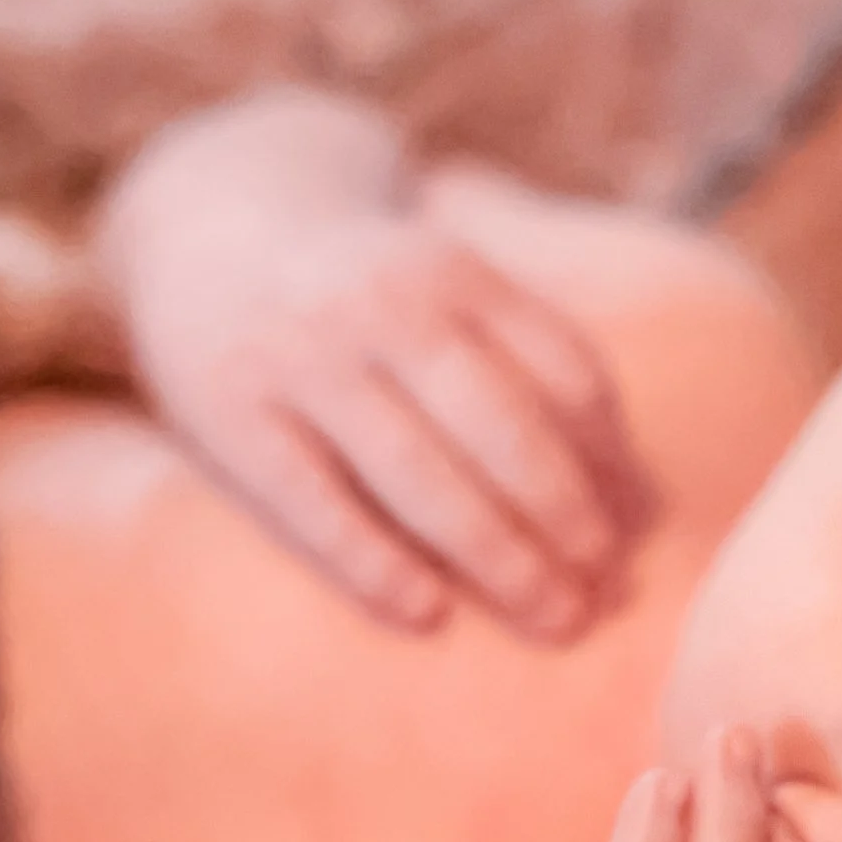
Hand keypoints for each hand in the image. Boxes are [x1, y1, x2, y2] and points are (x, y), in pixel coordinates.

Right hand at [136, 211, 650, 639]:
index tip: (637, 538)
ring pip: (417, 468)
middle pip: (499, 423)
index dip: (611, 459)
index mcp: (457, 271)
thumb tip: (638, 501)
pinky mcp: (228, 410)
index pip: (564, 368)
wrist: (204, 224)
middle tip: (604, 596)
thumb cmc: (366, 300)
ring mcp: (303, 355)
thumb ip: (534, 368)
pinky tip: (427, 614)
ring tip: (552, 617)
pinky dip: (374, 560)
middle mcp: (386, 304)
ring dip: (496, 553)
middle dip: (564, 517)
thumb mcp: (451, 292)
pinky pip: (313, 500)